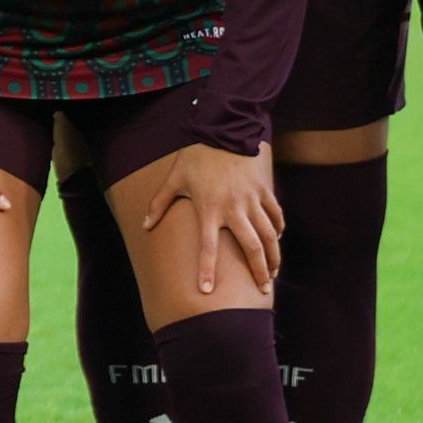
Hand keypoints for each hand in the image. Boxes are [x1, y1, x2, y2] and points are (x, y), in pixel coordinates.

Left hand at [136, 143, 282, 297]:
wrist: (224, 130)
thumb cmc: (196, 157)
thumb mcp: (174, 179)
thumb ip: (159, 204)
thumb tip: (144, 226)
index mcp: (209, 209)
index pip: (207, 246)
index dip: (206, 270)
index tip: (206, 291)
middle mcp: (233, 208)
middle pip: (252, 247)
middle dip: (259, 271)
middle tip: (264, 291)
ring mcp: (251, 200)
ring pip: (269, 235)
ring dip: (274, 256)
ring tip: (273, 274)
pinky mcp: (264, 190)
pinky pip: (275, 215)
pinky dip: (279, 229)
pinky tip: (277, 241)